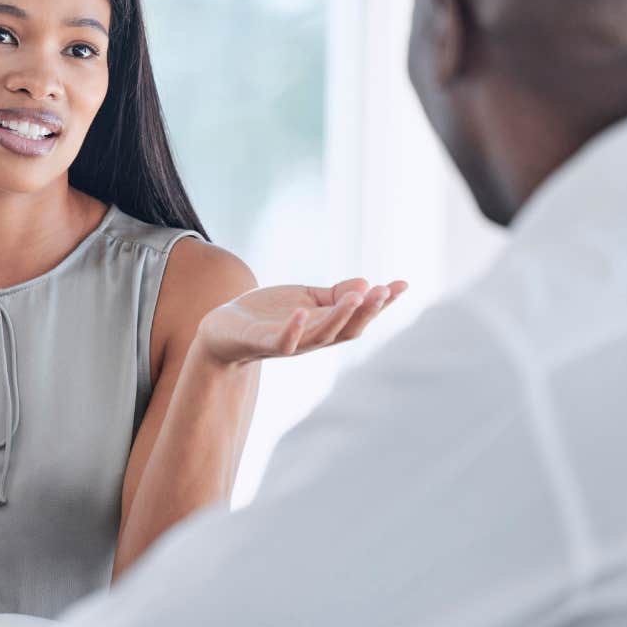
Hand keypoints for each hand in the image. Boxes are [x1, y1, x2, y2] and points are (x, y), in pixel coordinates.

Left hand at [194, 278, 406, 365]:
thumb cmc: (268, 315)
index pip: (360, 316)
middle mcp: (313, 339)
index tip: (402, 284)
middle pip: (348, 329)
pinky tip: (302, 312)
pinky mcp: (264, 342)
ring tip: (356, 297)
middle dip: (368, 311)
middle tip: (385, 291)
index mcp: (326, 326)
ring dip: (340, 317)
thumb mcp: (305, 298)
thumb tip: (365, 283)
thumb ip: (333, 294)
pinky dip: (293, 329)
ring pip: (322, 335)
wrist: (224, 330)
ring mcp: (291, 343)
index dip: (382, 303)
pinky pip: (283, 341)